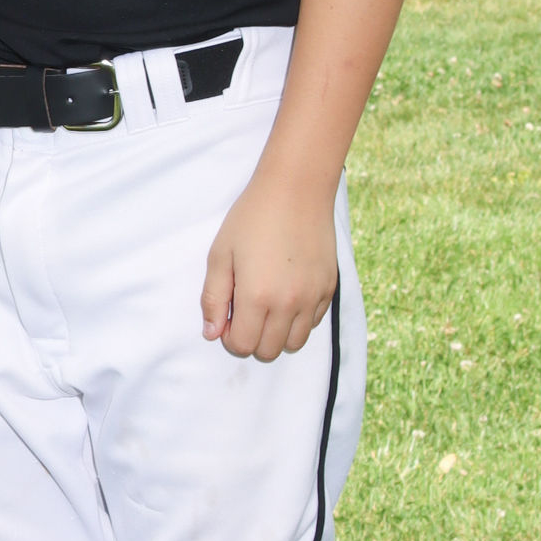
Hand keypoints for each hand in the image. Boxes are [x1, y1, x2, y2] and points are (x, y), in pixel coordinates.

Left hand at [200, 176, 337, 360]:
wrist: (296, 190)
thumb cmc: (252, 218)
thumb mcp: (220, 255)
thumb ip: (213, 298)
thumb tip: (211, 333)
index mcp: (256, 297)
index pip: (242, 345)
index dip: (229, 337)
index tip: (227, 316)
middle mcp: (288, 304)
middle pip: (269, 351)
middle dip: (252, 339)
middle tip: (244, 312)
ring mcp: (313, 298)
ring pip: (294, 343)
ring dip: (276, 334)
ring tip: (266, 307)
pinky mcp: (329, 288)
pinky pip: (313, 323)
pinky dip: (298, 320)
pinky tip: (287, 295)